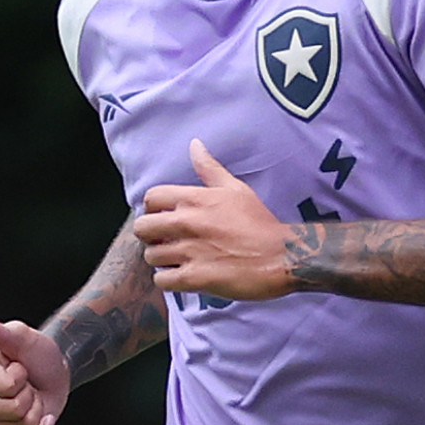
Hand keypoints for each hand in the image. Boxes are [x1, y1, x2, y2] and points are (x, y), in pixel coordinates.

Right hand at [0, 313, 69, 424]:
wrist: (51, 371)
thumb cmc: (33, 352)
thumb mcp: (21, 336)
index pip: (6, 387)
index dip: (21, 376)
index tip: (19, 366)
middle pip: (14, 411)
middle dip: (31, 396)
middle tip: (26, 385)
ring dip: (36, 412)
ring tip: (29, 397)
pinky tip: (45, 424)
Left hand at [138, 140, 291, 300]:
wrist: (282, 257)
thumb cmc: (260, 223)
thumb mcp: (236, 189)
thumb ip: (210, 168)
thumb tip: (194, 145)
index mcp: (195, 199)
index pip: (151, 198)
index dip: (153, 209)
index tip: (165, 217)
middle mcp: (187, 222)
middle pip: (142, 228)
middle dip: (151, 235)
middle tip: (166, 241)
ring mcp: (189, 251)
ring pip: (150, 256)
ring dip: (160, 259)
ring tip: (176, 260)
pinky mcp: (194, 278)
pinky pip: (161, 280)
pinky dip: (168, 280)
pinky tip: (181, 276)